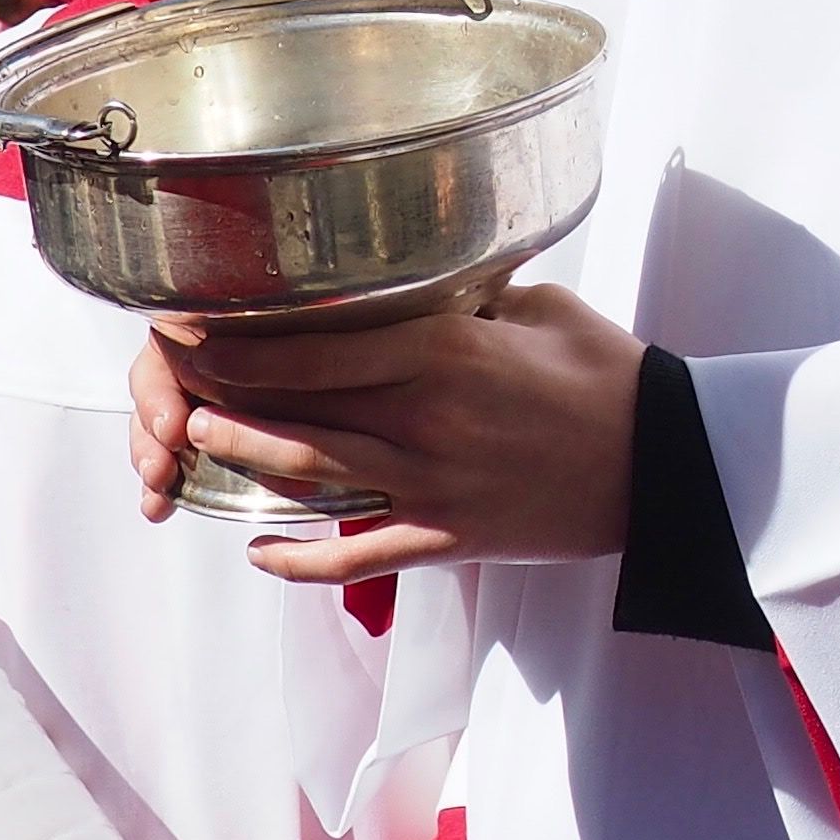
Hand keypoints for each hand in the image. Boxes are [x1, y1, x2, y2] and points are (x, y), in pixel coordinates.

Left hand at [131, 283, 642, 581]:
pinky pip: (358, 558)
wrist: (666, 464)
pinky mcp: (449, 538)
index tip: (194, 323)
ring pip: (312, 475)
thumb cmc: (606, 374)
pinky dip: (301, 561)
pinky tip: (259, 551)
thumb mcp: (539, 306)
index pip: (317, 345)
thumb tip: (416, 277)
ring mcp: (433, 486)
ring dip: (246, 457)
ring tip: (195, 439)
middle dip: (226, 391)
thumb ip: (467, 295)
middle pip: (299, 405)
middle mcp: (426, 419)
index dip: (243, 339)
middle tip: (173, 376)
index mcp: (446, 352)